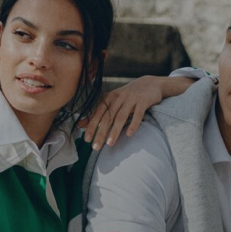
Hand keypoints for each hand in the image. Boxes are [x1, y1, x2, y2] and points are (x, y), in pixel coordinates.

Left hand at [79, 74, 193, 148]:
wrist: (150, 84)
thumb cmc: (127, 97)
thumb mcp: (111, 103)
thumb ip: (97, 114)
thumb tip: (80, 125)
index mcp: (109, 98)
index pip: (98, 114)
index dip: (91, 126)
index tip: (87, 139)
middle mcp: (118, 97)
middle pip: (108, 117)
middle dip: (101, 132)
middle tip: (95, 147)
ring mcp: (131, 99)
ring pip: (121, 117)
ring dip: (114, 131)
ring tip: (109, 144)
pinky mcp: (143, 101)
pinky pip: (138, 114)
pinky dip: (133, 124)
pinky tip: (129, 134)